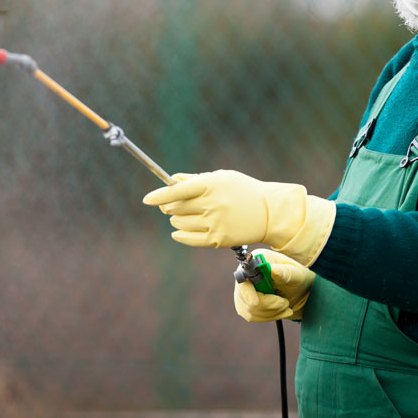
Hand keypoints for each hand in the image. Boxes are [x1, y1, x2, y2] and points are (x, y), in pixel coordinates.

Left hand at [142, 169, 335, 264]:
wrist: (270, 213)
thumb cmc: (243, 191)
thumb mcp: (221, 178)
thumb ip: (194, 179)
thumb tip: (172, 180)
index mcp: (212, 185)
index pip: (178, 191)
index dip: (159, 195)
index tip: (147, 199)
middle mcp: (212, 204)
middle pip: (176, 207)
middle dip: (169, 206)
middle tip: (172, 205)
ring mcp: (215, 223)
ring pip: (180, 223)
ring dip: (176, 219)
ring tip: (184, 215)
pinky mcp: (218, 239)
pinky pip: (189, 239)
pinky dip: (179, 235)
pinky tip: (177, 232)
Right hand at [234, 249, 314, 321]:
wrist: (297, 287)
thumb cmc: (296, 277)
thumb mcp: (295, 273)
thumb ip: (285, 272)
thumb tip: (273, 270)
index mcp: (254, 264)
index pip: (243, 280)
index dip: (247, 293)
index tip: (255, 303)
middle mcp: (244, 277)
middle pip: (246, 299)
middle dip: (269, 305)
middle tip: (285, 303)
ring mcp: (242, 291)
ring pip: (250, 311)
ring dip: (272, 312)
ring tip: (285, 305)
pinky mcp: (245, 304)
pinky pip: (252, 316)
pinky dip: (269, 316)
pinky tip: (281, 311)